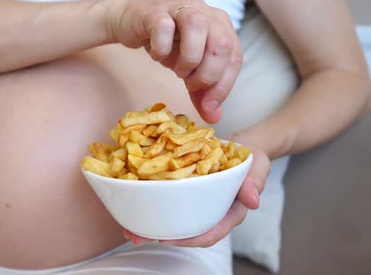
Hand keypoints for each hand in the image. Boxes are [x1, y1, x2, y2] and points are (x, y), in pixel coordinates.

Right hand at [105, 0, 242, 123]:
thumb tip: (214, 118)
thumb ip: (201, 92)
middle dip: (207, 74)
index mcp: (221, 26)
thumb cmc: (166, 43)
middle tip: (189, 84)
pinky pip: (164, 29)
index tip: (208, 107)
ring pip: (197, 28)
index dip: (223, 86)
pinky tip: (157, 54)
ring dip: (187, 59)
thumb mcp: (187, 70)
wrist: (130, 21)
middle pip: (222, 44)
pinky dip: (161, 49)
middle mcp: (206, 12)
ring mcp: (181, 8)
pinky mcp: (156, 11)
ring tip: (176, 69)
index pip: (235, 58)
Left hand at [123, 147, 269, 246]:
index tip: (171, 240)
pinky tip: (133, 201)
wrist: (241, 146)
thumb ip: (255, 182)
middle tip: (137, 236)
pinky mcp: (183, 190)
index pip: (210, 232)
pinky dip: (150, 202)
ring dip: (150, 225)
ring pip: (172, 219)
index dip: (191, 239)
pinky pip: (166, 200)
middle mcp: (208, 211)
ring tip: (127, 228)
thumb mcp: (257, 166)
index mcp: (227, 212)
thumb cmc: (250, 158)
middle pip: (185, 231)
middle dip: (161, 236)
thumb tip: (253, 201)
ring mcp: (195, 202)